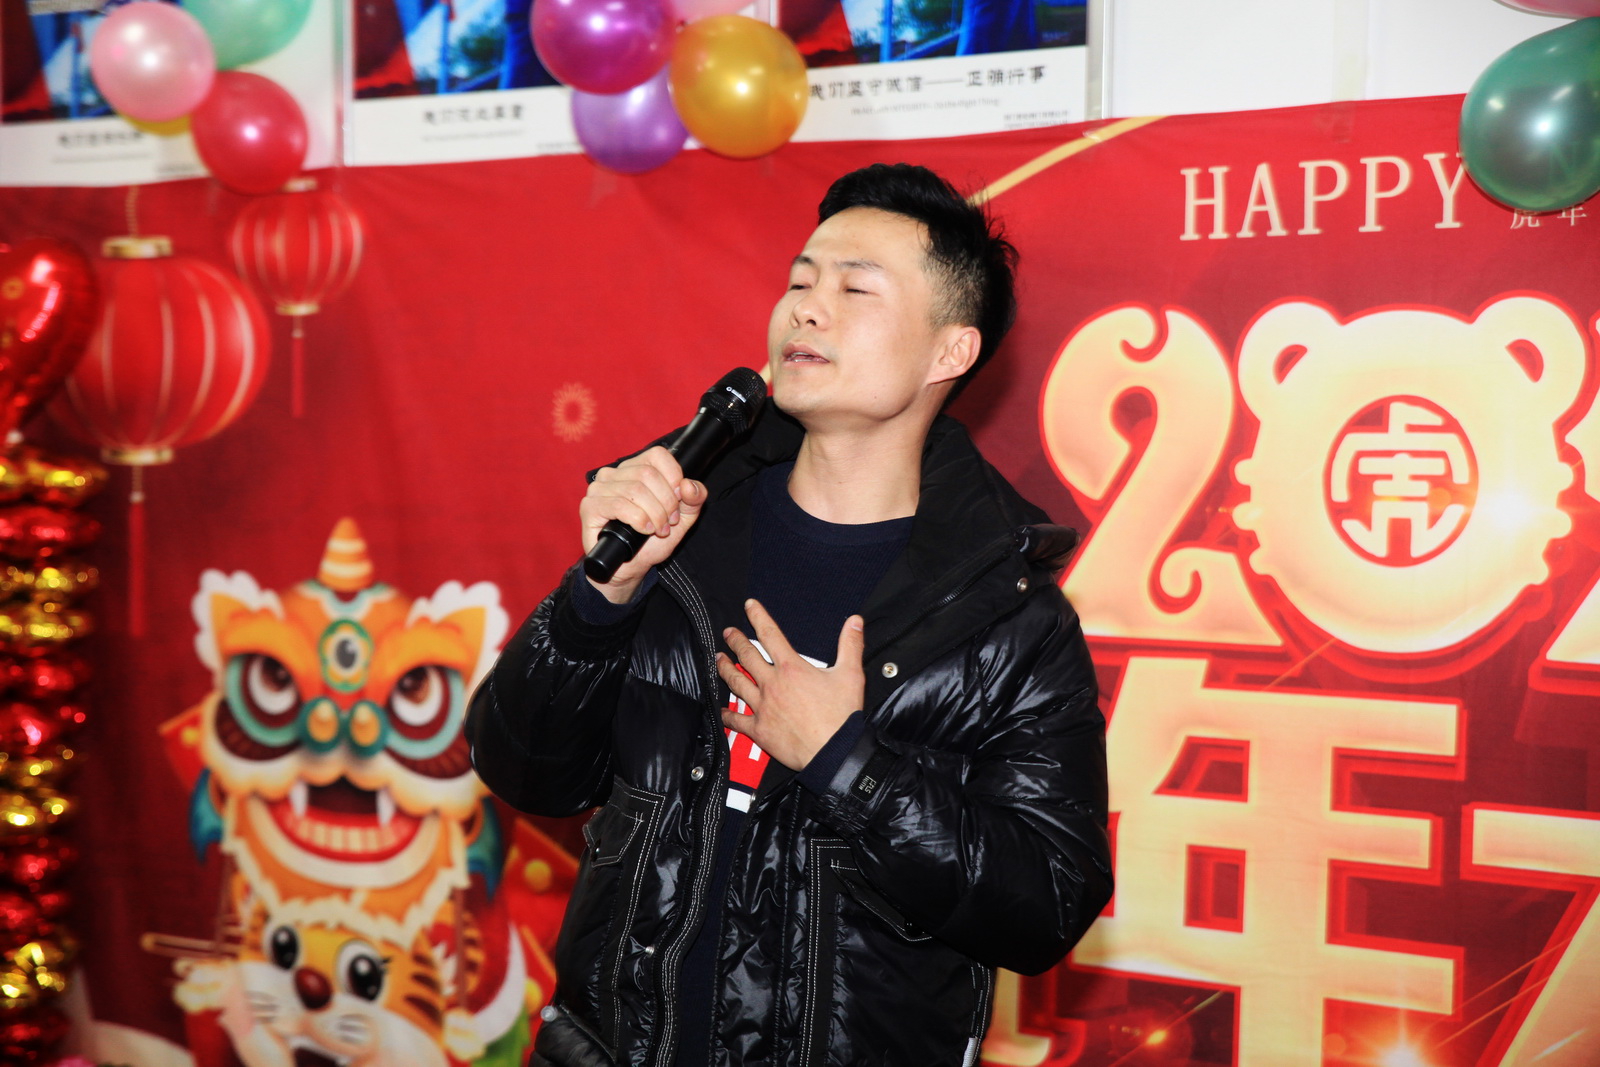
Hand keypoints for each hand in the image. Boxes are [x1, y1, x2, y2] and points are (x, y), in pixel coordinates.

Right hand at [580, 446, 707, 602]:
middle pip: (648, 474)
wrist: (630, 567)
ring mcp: (599, 488)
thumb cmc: (652, 540)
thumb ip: (694, 499)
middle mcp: (615, 473)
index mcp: (636, 468)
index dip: (673, 477)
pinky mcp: (590, 506)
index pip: (657, 455)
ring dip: (654, 514)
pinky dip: (638, 520)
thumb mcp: (682, 518)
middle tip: (669, 522)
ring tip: (658, 529)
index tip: (678, 501)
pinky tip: (644, 530)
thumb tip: (688, 485)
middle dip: (666, 502)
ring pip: (635, 490)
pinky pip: (619, 505)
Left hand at [718, 599, 864, 770]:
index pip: (770, 635)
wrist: (833, 752)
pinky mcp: (759, 730)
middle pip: (747, 656)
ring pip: (737, 684)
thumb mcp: (851, 675)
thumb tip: (855, 622)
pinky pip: (737, 720)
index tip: (749, 606)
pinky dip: (727, 714)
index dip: (758, 617)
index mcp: (791, 668)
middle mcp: (772, 684)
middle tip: (728, 633)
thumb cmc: (842, 716)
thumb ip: (850, 645)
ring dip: (725, 670)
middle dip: (735, 641)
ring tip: (718, 661)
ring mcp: (763, 707)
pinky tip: (722, 710)